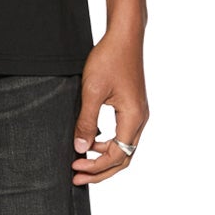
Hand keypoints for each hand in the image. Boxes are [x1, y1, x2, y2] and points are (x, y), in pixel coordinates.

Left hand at [72, 32, 148, 184]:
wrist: (124, 37)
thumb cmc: (109, 59)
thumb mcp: (92, 91)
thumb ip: (87, 121)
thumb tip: (81, 148)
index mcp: (133, 118)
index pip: (116, 155)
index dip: (95, 166)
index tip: (74, 166)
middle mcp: (140, 119)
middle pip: (124, 158)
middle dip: (100, 171)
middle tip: (77, 177)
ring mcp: (138, 114)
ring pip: (124, 148)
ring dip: (104, 158)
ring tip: (81, 160)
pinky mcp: (133, 108)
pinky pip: (123, 135)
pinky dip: (108, 144)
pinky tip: (91, 140)